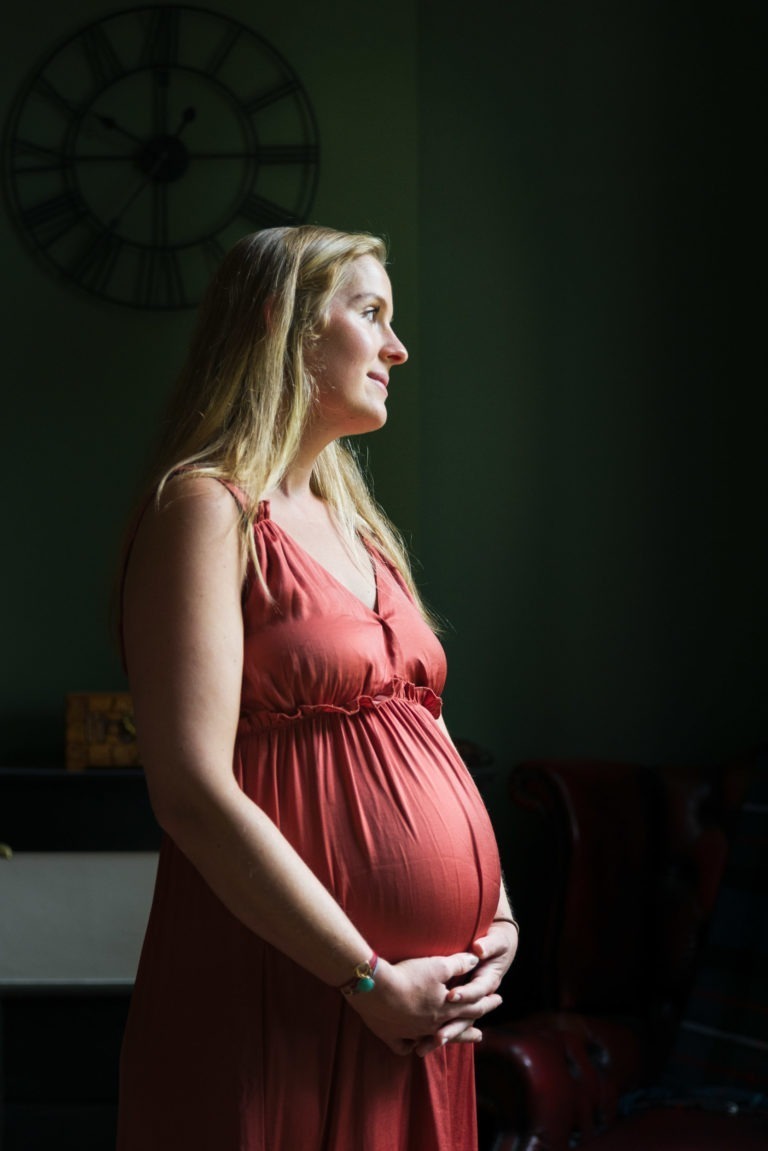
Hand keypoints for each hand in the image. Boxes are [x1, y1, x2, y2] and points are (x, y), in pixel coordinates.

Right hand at [348, 951, 500, 1056]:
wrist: (376, 989)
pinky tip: (413, 1046)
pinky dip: (410, 1046)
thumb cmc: (409, 975)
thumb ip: (459, 964)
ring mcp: (412, 1033)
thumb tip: (477, 960)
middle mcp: (432, 1024)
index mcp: (446, 1008)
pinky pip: (404, 1046)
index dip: (486, 1002)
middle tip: (481, 1035)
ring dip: (443, 1041)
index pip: (473, 1005)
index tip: (498, 1000)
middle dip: (470, 1027)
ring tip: (446, 1044)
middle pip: (456, 1026)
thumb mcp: (438, 965)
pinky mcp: (392, 1035)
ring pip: (432, 1040)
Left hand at [413, 920, 518, 1056]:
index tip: (450, 995)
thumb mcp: (496, 943)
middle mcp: (477, 997)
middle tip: (438, 1037)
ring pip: (455, 1025)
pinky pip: (447, 1024)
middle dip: (452, 1028)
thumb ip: (488, 946)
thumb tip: (480, 949)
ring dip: (440, 1037)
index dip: (464, 994)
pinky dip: (433, 1034)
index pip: (476, 991)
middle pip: (465, 1017)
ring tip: (421, 1049)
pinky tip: (417, 1045)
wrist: (502, 948)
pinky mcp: (460, 1005)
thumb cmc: (498, 945)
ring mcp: (468, 1003)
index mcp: (488, 981)